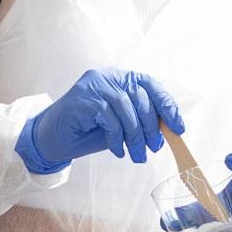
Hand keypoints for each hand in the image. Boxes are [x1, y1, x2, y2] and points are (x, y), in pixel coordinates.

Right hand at [15, 69, 185, 171]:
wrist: (53, 139)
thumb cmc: (88, 131)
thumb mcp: (122, 125)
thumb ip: (141, 120)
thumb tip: (168, 129)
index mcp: (120, 78)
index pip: (150, 85)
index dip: (167, 105)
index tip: (178, 127)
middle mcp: (108, 76)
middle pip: (140, 97)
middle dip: (151, 127)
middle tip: (153, 149)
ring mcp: (93, 85)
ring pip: (126, 108)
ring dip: (135, 136)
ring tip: (136, 155)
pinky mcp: (83, 98)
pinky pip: (109, 118)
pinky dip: (116, 137)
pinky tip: (116, 150)